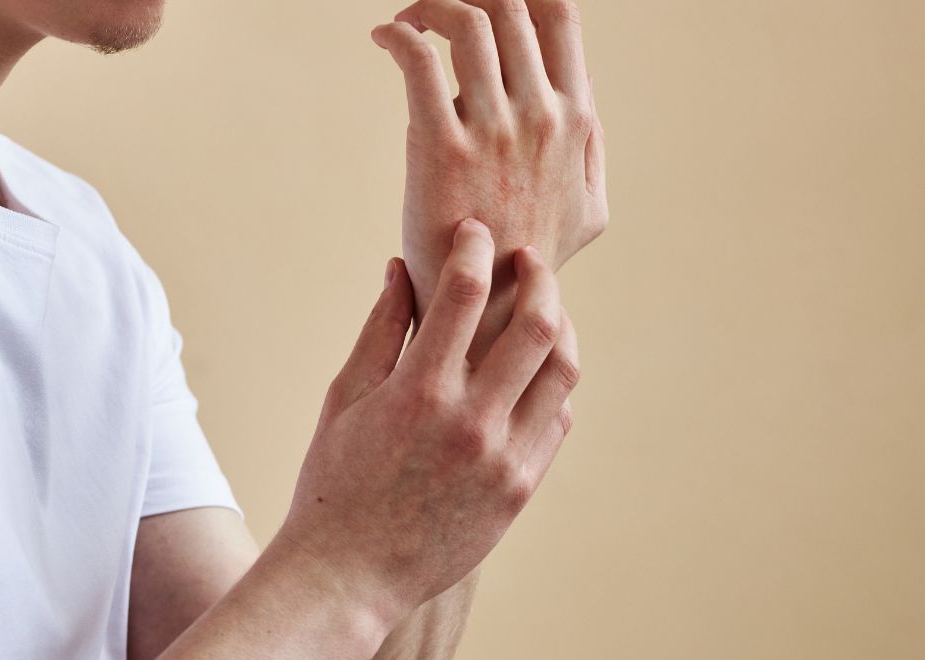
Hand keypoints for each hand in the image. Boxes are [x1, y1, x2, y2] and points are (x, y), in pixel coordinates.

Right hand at [274, 220, 578, 621]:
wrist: (348, 575)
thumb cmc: (333, 483)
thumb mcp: (344, 400)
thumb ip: (380, 330)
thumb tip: (402, 268)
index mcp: (417, 392)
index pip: (465, 293)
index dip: (473, 248)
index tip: (474, 231)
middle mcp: (470, 421)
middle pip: (537, 322)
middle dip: (538, 276)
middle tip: (527, 258)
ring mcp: (503, 458)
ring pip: (562, 369)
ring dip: (558, 325)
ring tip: (541, 309)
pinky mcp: (520, 488)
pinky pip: (557, 419)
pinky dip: (553, 382)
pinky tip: (533, 369)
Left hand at [371, 0, 607, 334]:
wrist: (489, 312)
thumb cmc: (532, 262)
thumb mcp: (587, 207)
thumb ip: (591, 146)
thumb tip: (583, 91)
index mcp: (576, 120)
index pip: (561, 16)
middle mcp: (541, 116)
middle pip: (509, 8)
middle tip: (437, 9)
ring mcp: (493, 131)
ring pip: (468, 23)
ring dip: (431, 7)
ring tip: (407, 23)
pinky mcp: (441, 148)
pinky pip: (419, 61)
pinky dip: (399, 36)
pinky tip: (384, 39)